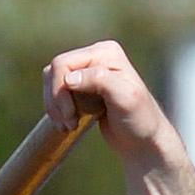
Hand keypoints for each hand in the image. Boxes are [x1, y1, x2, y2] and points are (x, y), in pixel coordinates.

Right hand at [43, 41, 188, 172]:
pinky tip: (68, 124)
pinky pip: (55, 92)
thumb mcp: (125, 98)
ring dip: (54, 106)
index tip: (71, 116)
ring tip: (68, 125)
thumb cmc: (139, 120)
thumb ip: (99, 81)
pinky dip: (56, 109)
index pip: (64, 63)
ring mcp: (87, 72)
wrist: (143, 141)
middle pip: (54, 71)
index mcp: (106, 52)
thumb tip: (69, 78)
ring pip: (51, 81)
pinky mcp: (81, 88)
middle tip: (69, 123)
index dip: (60, 90)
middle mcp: (95, 56)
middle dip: (56, 100)